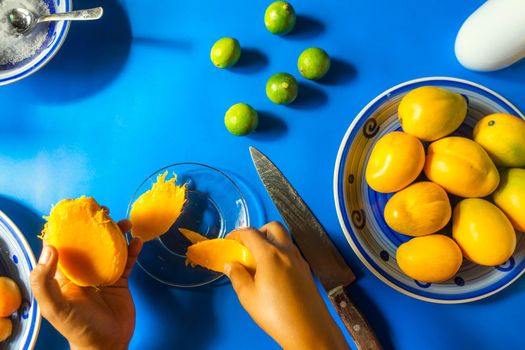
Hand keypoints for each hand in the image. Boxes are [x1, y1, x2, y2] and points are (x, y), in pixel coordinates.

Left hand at [30, 220, 142, 349]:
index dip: (69, 226)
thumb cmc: (79, 328)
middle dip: (96, 224)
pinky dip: (133, 249)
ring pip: (110, 247)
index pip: (63, 244)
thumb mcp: (56, 307)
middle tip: (105, 210)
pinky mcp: (120, 280)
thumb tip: (50, 247)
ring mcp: (102, 274)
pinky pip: (127, 260)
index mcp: (64, 275)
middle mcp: (83, 271)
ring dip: (117, 233)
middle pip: (89, 241)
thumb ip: (46, 280)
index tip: (78, 210)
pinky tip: (138, 241)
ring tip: (126, 224)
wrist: (107, 345)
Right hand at [225, 222, 348, 349]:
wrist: (308, 330)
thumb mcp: (248, 297)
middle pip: (273, 227)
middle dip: (258, 231)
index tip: (230, 240)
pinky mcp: (306, 270)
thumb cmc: (276, 314)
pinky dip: (281, 252)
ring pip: (285, 238)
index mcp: (270, 254)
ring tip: (260, 260)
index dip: (237, 234)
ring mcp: (299, 260)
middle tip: (248, 246)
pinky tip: (274, 271)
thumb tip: (231, 265)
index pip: (251, 233)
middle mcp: (287, 252)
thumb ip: (237, 276)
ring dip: (271, 240)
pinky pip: (292, 252)